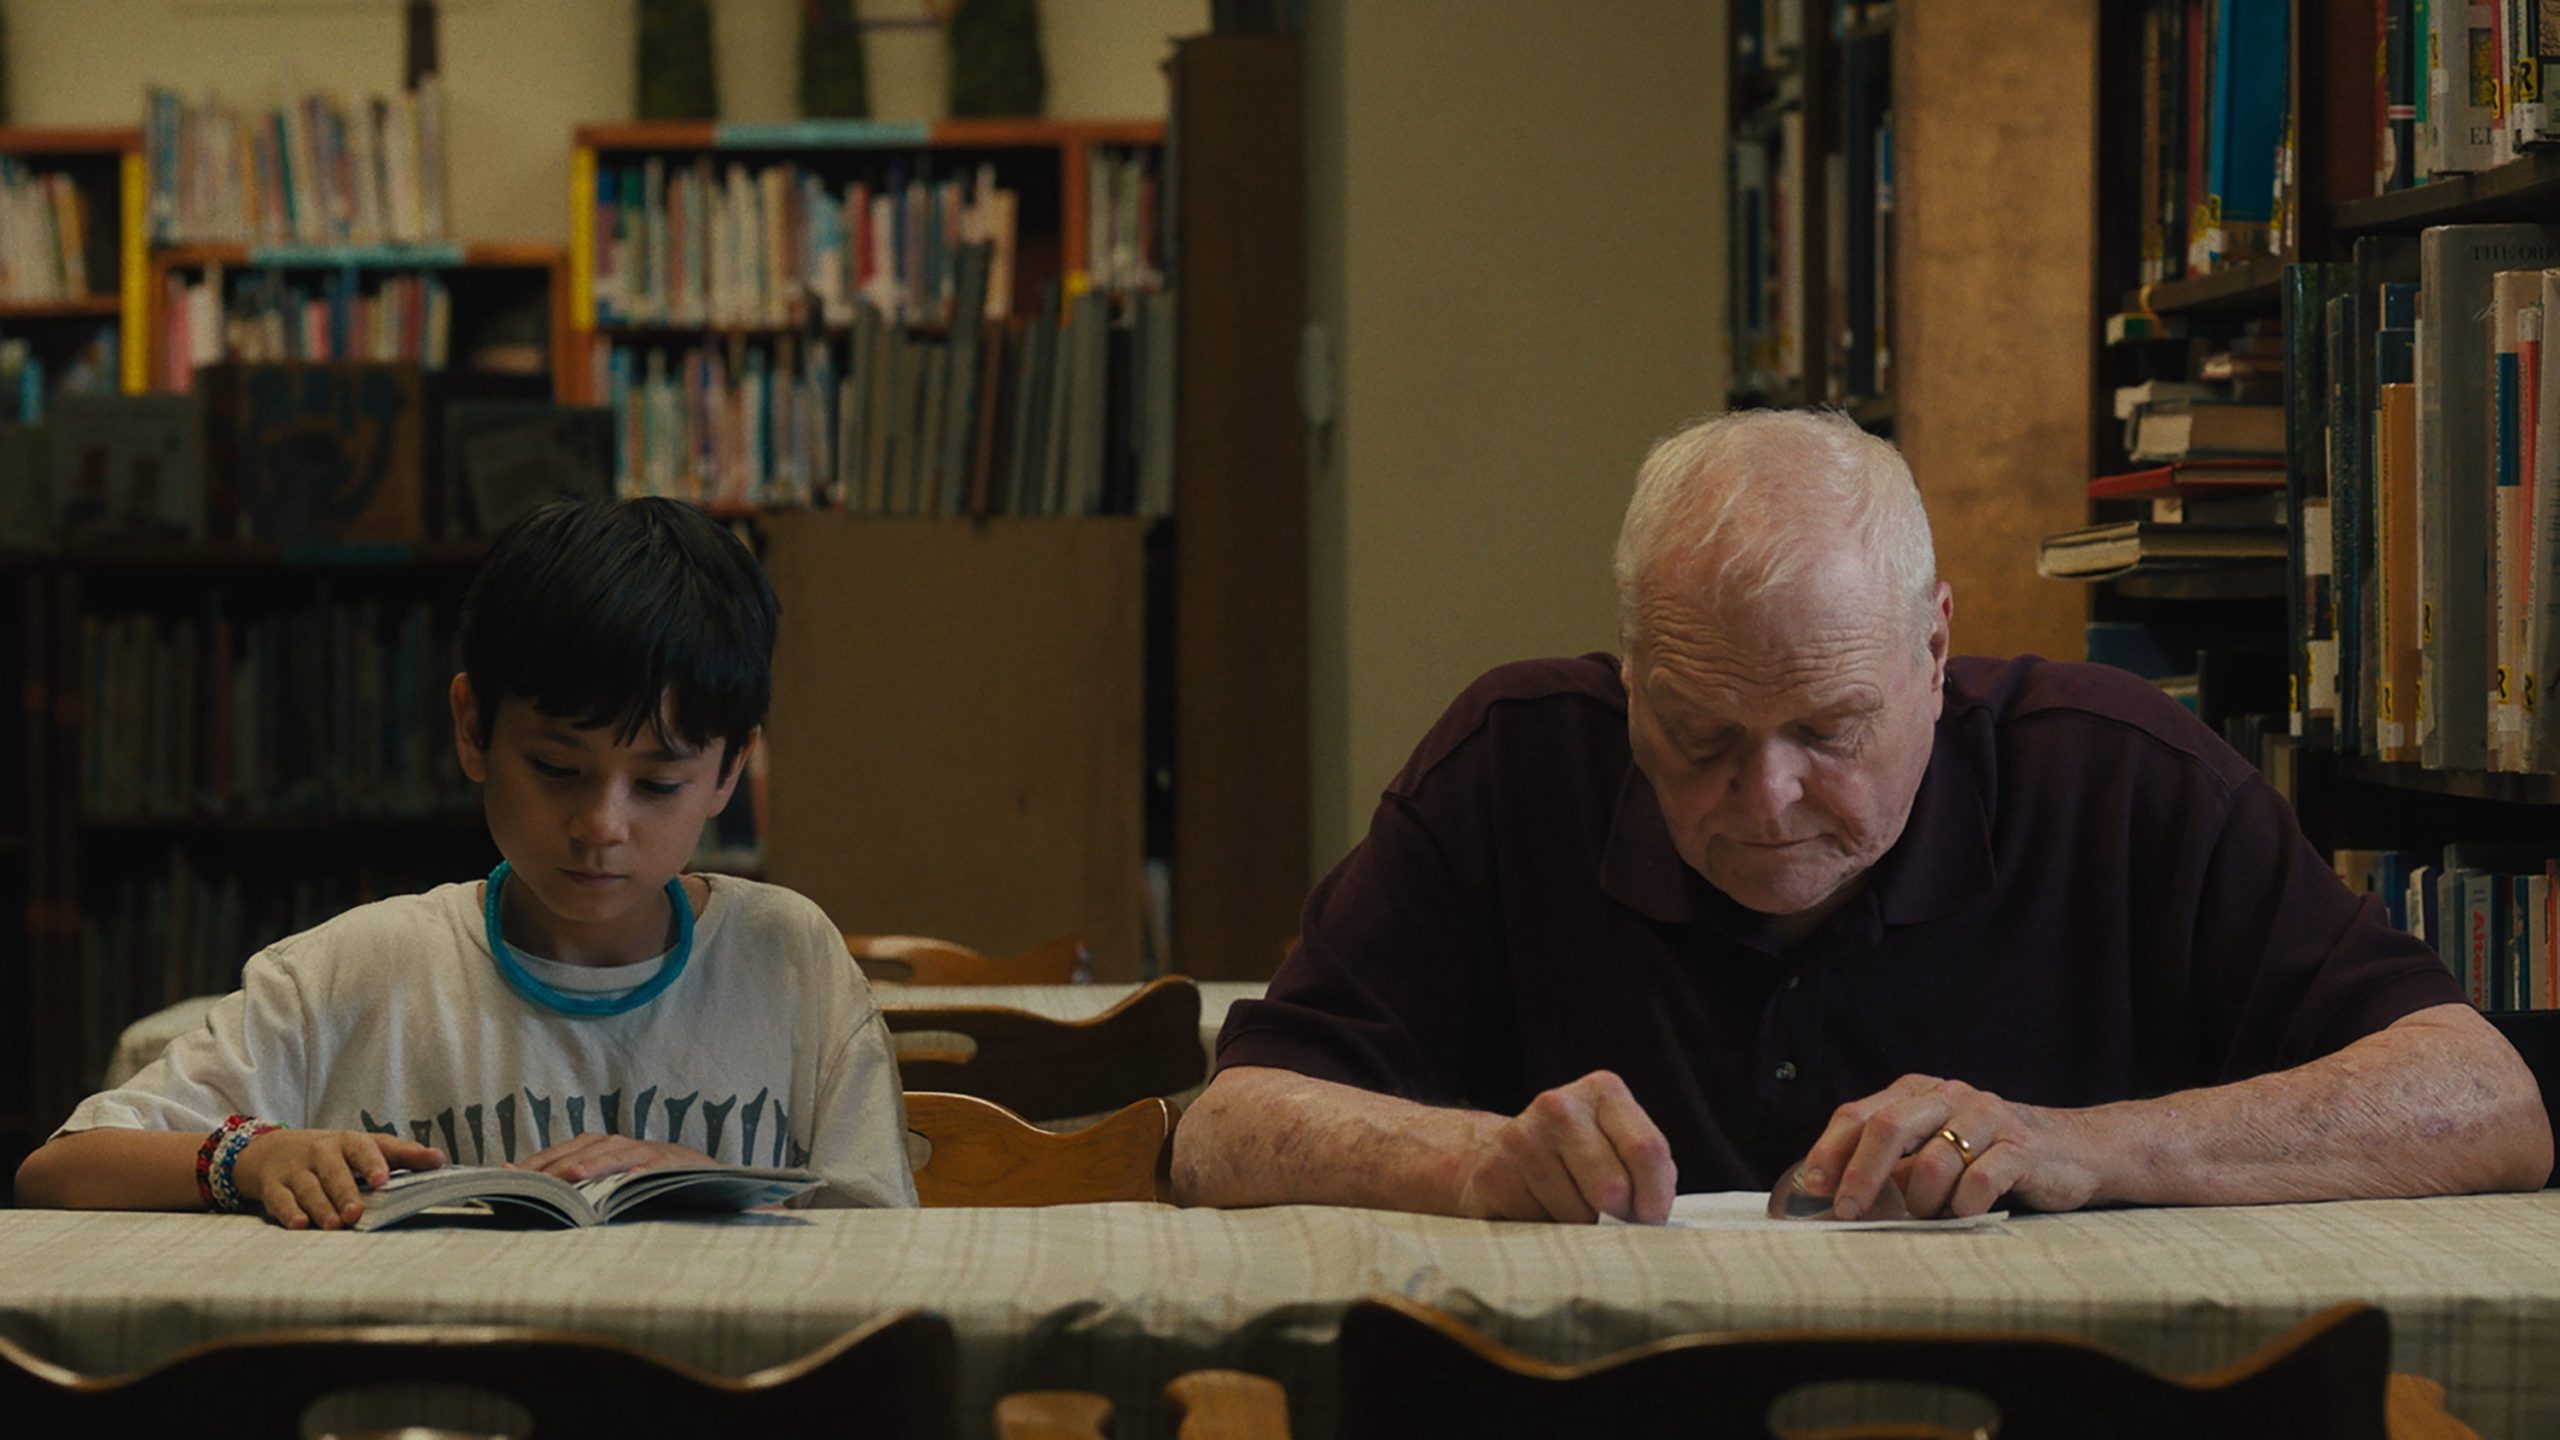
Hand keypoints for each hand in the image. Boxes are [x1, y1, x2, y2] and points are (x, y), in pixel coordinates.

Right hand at [235, 1129, 446, 1230]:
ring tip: (336, 1225)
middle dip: (346, 1192)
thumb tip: (440, 1160)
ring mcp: (295, 1169)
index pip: (363, 1148)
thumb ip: (402, 1154)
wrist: (271, 1151)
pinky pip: (280, 1200)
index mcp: (347, 1142)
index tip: (382, 1179)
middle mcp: (320, 1152)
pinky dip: (289, 1213)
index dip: (372, 1162)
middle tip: (357, 1213)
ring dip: (322, 1207)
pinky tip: (301, 1225)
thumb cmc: (332, 1154)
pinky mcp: (273, 1186)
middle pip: (334, 1171)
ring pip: (309, 1188)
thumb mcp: (366, 1147)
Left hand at [514, 1133, 716, 1181]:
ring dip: (586, 1165)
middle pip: (573, 1153)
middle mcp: (610, 1143)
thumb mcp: (605, 1178)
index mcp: (592, 1146)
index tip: (501, 1177)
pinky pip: (641, 1168)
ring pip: (605, 1156)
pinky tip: (616, 1181)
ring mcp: (637, 1151)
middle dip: (548, 1167)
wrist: (692, 1169)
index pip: (553, 1155)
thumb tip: (529, 1195)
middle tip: (522, 1181)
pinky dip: (627, 1172)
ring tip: (566, 1176)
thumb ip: (572, 1184)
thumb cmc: (640, 1177)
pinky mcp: (661, 1162)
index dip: (529, 1166)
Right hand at [1453, 1070, 1676, 1223]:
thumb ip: (1648, 1170)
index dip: (1655, 1198)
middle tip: (1610, 1217)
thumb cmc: (1576, 1158)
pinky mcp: (1496, 1173)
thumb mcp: (1620, 1147)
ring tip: (1570, 1205)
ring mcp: (1524, 1137)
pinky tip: (1541, 1208)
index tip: (1650, 1218)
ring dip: (1583, 1227)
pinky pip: (1544, 1226)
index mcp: (1603, 1091)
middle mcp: (1560, 1106)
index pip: (1647, 1150)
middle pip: (1613, 1187)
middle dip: (1619, 1217)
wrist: (1499, 1153)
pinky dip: (1550, 1231)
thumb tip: (1652, 1218)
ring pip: (1579, 1215)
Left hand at [1793, 1074, 2102, 1219]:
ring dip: (1922, 1201)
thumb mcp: (1933, 1148)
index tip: (1812, 1189)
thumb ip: (1890, 1162)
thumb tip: (1831, 1196)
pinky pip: (1980, 1180)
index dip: (1829, 1151)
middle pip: (1888, 1127)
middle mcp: (1948, 1096)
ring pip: (1934, 1160)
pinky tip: (1965, 1214)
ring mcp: (1986, 1117)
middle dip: (1861, 1175)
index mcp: (1917, 1092)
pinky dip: (1964, 1206)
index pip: (1857, 1115)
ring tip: (1930, 1215)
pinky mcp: (2021, 1146)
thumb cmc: (1986, 1156)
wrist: (2072, 1150)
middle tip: (1848, 1213)